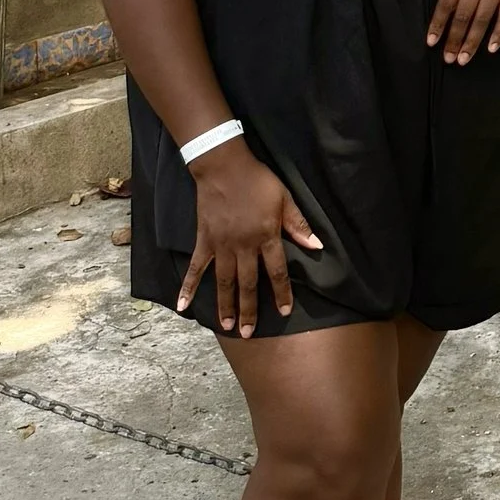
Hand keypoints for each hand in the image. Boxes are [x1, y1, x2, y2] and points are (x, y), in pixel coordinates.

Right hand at [176, 140, 322, 333]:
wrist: (224, 166)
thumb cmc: (258, 181)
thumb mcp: (284, 198)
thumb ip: (298, 224)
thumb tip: (317, 245)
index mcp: (266, 236)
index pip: (276, 271)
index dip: (281, 292)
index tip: (284, 311)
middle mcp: (244, 246)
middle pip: (247, 283)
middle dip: (249, 309)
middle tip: (249, 333)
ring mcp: (222, 245)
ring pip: (224, 281)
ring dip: (225, 305)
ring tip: (226, 326)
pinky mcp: (204, 241)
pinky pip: (196, 267)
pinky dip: (189, 287)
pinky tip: (183, 306)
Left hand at [427, 0, 499, 61]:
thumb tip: (446, 7)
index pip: (446, 2)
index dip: (438, 24)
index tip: (431, 42)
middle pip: (463, 15)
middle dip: (454, 39)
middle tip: (448, 59)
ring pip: (482, 19)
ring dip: (472, 41)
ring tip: (463, 59)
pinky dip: (498, 33)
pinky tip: (491, 48)